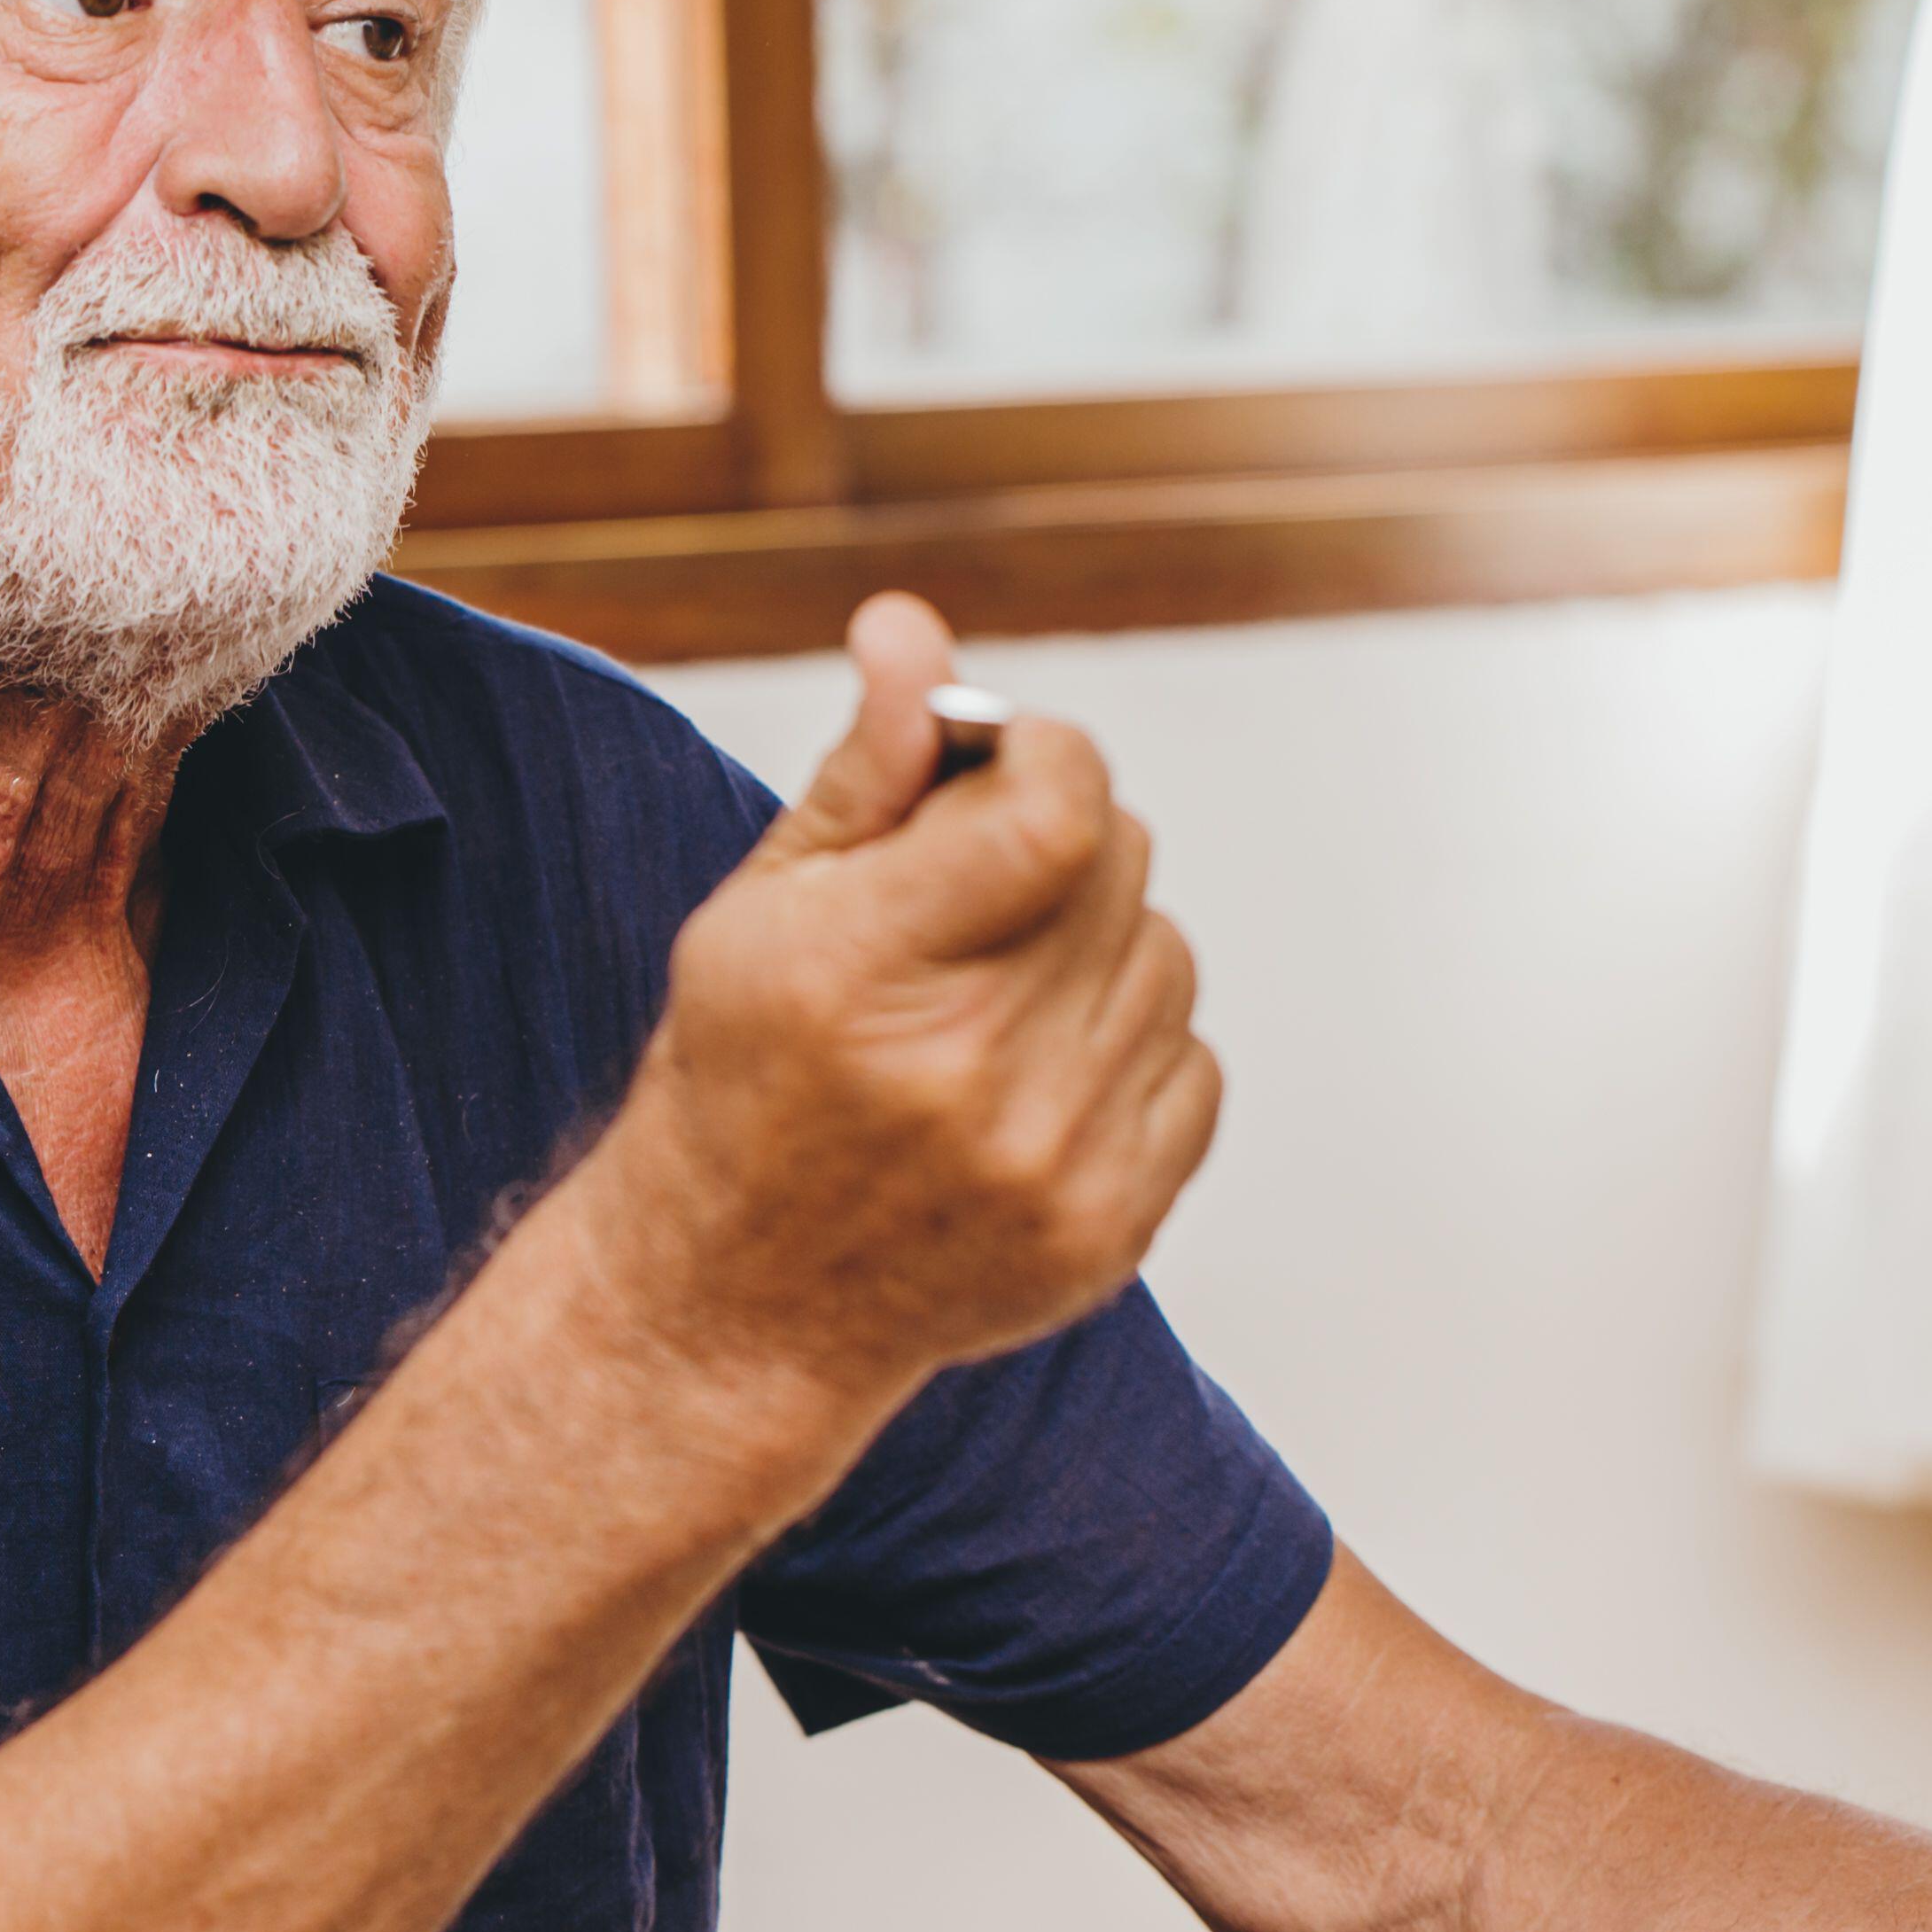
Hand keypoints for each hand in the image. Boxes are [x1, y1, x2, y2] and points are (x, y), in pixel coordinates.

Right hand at [579, 592, 1218, 1428]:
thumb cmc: (743, 1078)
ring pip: (1166, 957)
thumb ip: (867, 765)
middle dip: (1061, 838)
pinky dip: (1130, 1046)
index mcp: (860, 971)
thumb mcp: (766, 906)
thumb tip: (910, 626)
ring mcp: (1050, 1164)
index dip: (1052, 755)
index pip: (1059, 811)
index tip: (1007, 761)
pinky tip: (1036, 1072)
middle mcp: (967, 1074)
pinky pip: (1194, 1065)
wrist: (737, 1304)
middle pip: (1121, 864)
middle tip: (979, 879)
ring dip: (1099, 945)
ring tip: (996, 989)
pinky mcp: (1107, 1229)